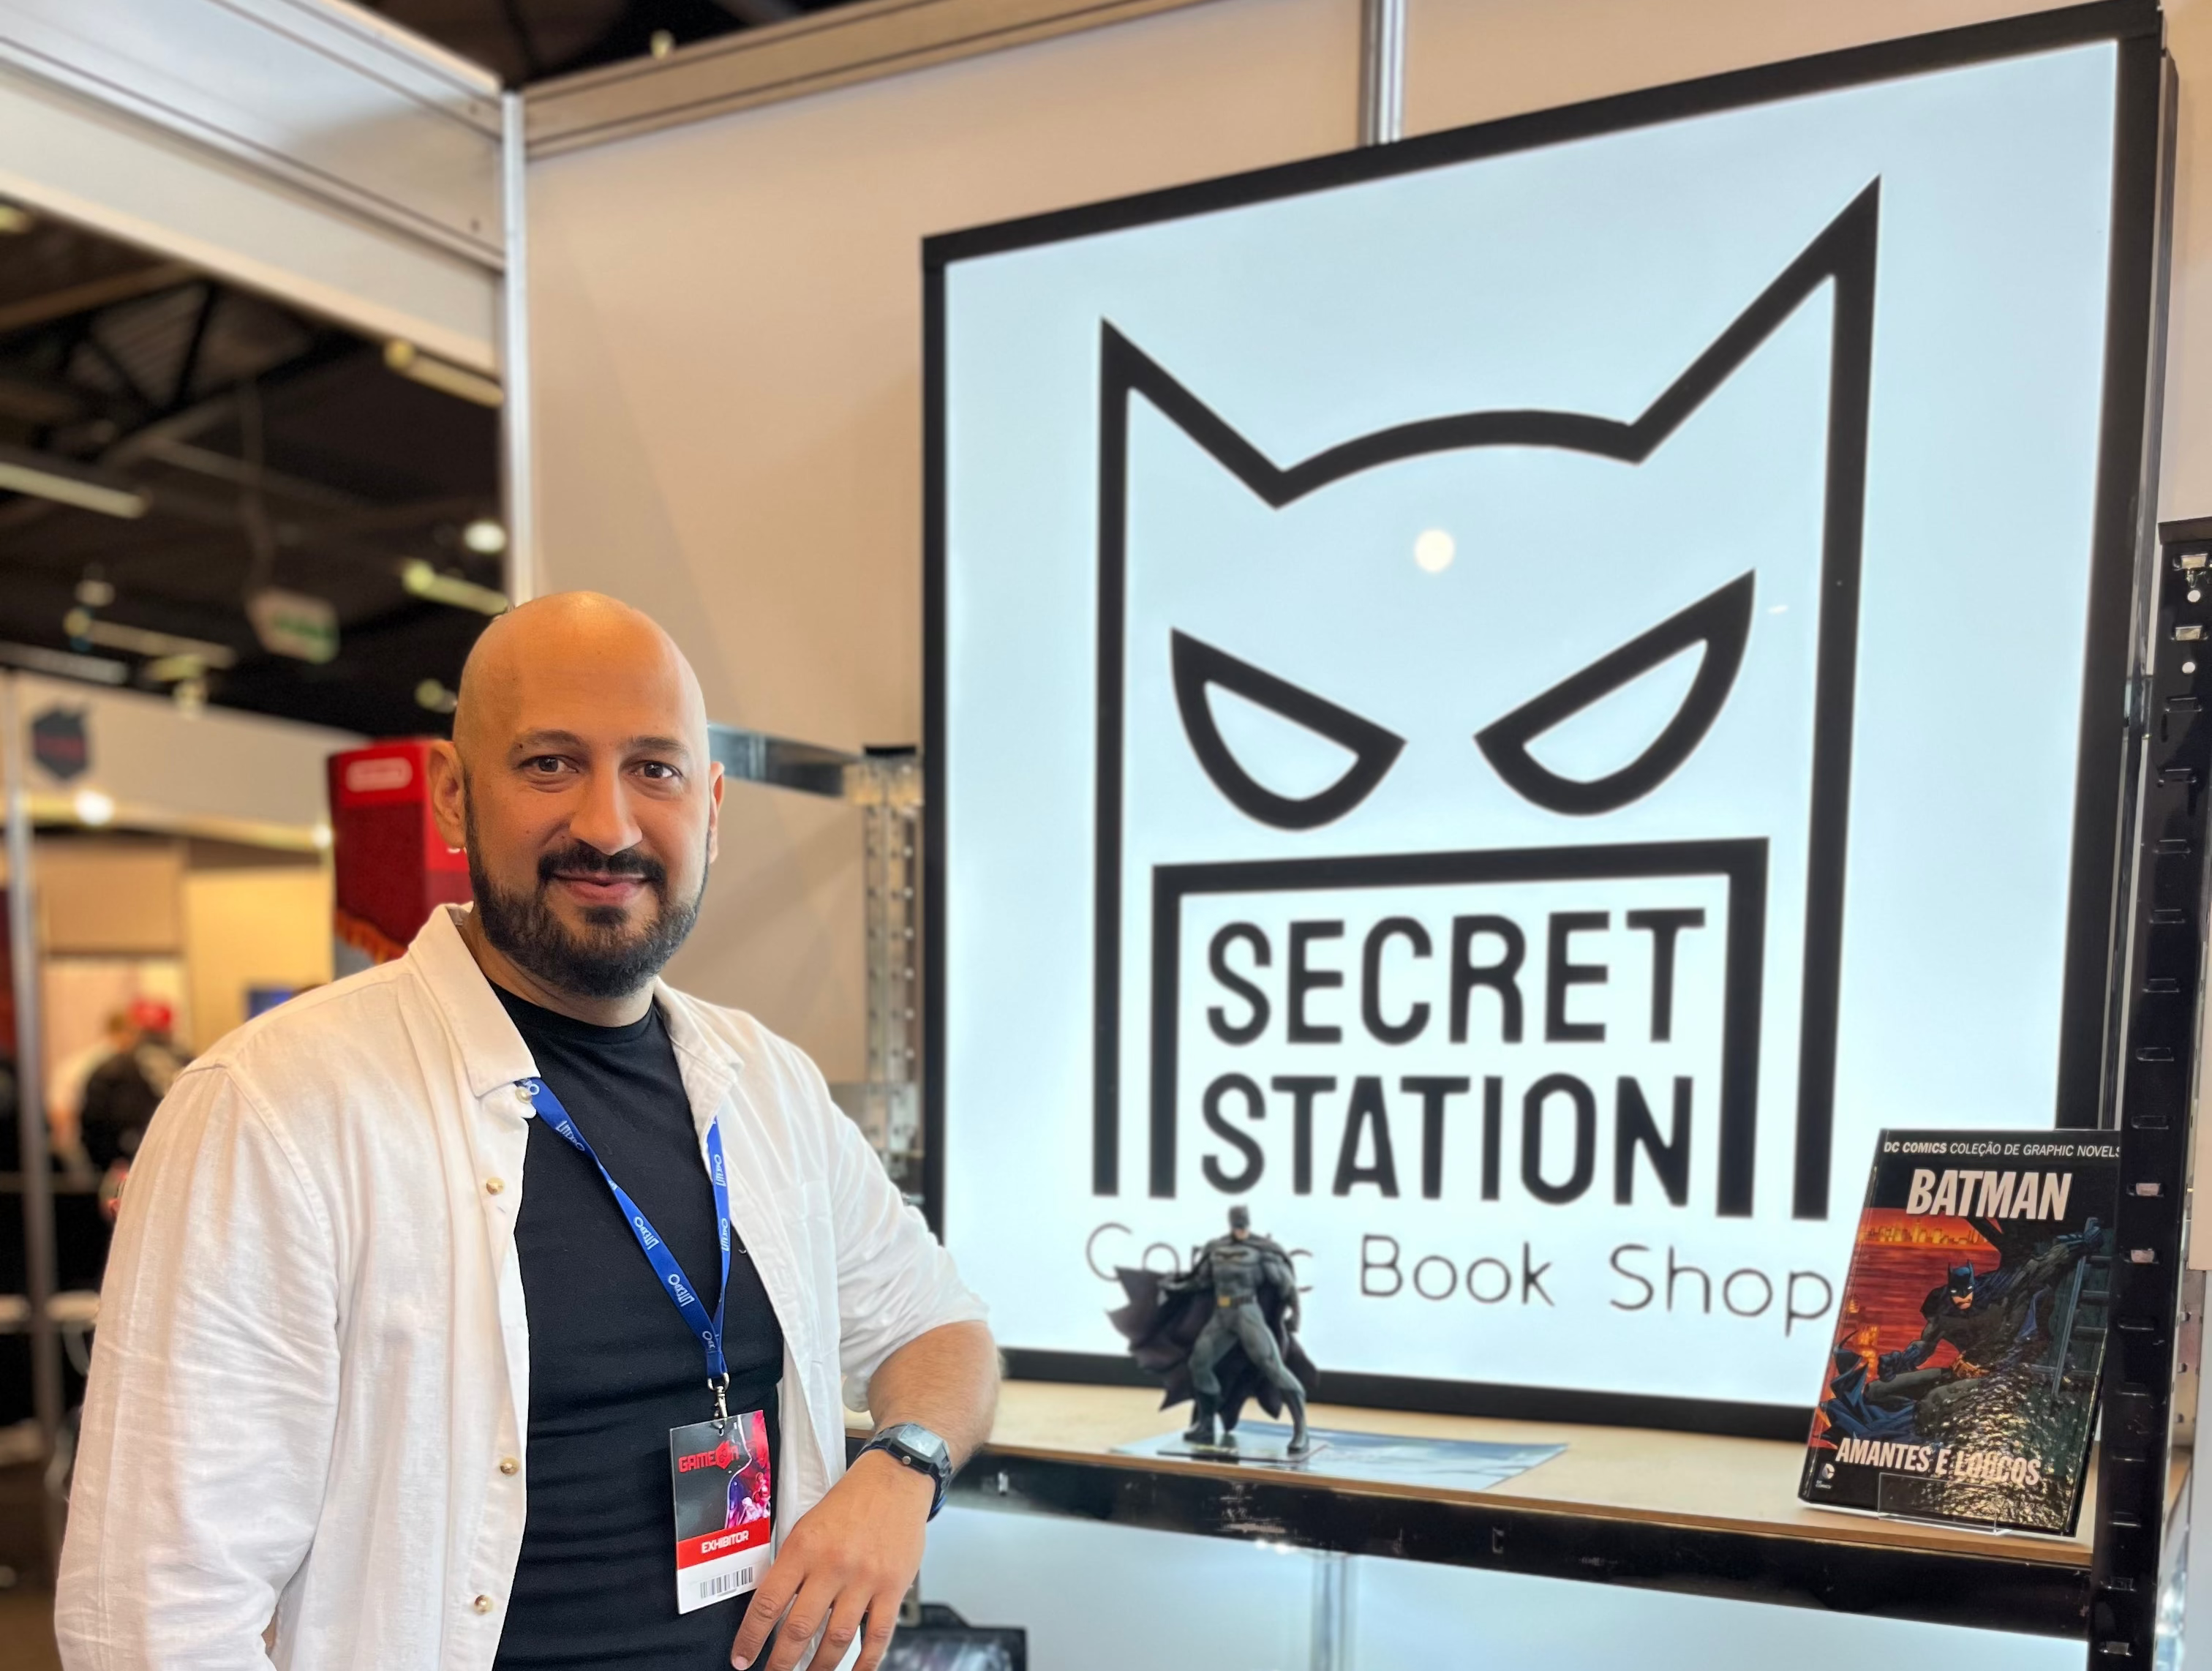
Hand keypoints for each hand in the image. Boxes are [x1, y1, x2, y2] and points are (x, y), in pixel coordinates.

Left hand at [731, 1450, 932, 1670]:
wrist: (896, 1478)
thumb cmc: (850, 1501)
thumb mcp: (808, 1523)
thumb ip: (792, 1563)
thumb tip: (773, 1607)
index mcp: (804, 1547)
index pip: (768, 1603)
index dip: (750, 1637)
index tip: (742, 1659)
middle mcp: (833, 1565)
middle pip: (799, 1629)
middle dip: (781, 1663)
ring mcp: (865, 1579)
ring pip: (837, 1639)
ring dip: (819, 1667)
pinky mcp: (893, 1587)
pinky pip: (877, 1635)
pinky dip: (865, 1662)